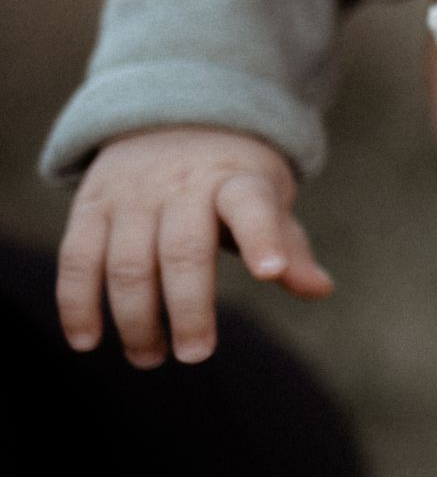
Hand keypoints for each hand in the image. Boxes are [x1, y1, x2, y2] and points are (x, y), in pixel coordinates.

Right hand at [56, 126, 332, 366]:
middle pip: (182, 251)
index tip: (271, 273)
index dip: (262, 239)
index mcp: (237, 181)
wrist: (170, 118)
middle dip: (188, 308)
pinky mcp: (90, 206)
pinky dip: (77, 304)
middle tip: (196, 354)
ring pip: (127, 263)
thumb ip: (288, 246)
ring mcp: (132, 195)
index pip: (252, 207)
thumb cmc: (231, 177)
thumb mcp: (268, 198)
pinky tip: (88, 341)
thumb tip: (319, 290)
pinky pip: (77, 259)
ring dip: (135, 319)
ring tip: (150, 358)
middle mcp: (182, 185)